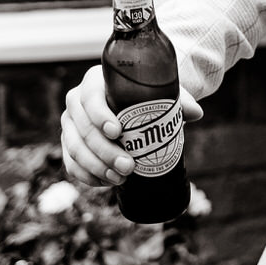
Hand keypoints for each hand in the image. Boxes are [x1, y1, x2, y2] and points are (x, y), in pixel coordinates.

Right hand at [60, 66, 203, 186]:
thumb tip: (196, 113)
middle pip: (82, 128)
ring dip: (96, 167)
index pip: (91, 97)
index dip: (100, 116)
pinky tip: (105, 182)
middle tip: (128, 167)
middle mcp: (76, 100)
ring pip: (74, 148)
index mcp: (94, 81)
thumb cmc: (147, 96)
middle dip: (104, 151)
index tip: (118, 132)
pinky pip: (70, 163)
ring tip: (120, 179)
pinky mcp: (69, 143)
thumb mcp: (161, 93)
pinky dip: (86, 175)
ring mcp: (70, 123)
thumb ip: (179, 100)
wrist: (133, 104)